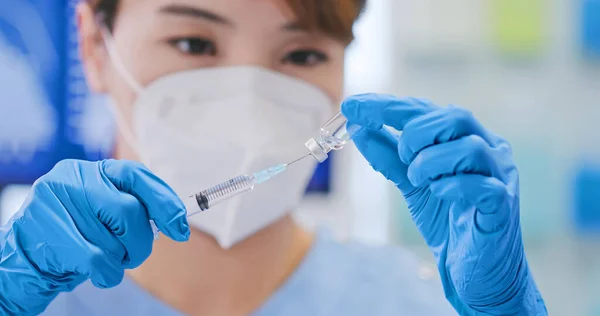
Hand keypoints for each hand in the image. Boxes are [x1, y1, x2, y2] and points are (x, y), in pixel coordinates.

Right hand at [0, 159, 189, 314]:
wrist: (29, 252)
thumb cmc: (78, 229)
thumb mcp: (103, 206)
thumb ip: (134, 204)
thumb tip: (177, 221)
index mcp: (93, 170)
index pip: (137, 175)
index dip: (164, 201)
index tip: (180, 226)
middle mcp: (74, 181)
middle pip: (130, 211)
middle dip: (142, 239)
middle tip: (137, 251)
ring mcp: (59, 207)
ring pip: (115, 240)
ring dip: (121, 258)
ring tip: (107, 257)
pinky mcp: (51, 236)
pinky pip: (100, 261)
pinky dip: (110, 273)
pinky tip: (102, 271)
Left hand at [342, 94, 546, 314]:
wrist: (475, 272)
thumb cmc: (448, 221)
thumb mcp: (411, 183)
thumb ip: (390, 156)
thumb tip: (359, 128)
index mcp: (465, 138)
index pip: (426, 110)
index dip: (387, 106)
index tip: (351, 106)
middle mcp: (489, 150)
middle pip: (455, 117)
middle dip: (415, 134)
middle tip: (402, 159)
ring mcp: (501, 177)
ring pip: (469, 148)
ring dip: (430, 162)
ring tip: (418, 181)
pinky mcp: (502, 207)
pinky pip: (482, 185)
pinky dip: (451, 186)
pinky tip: (438, 194)